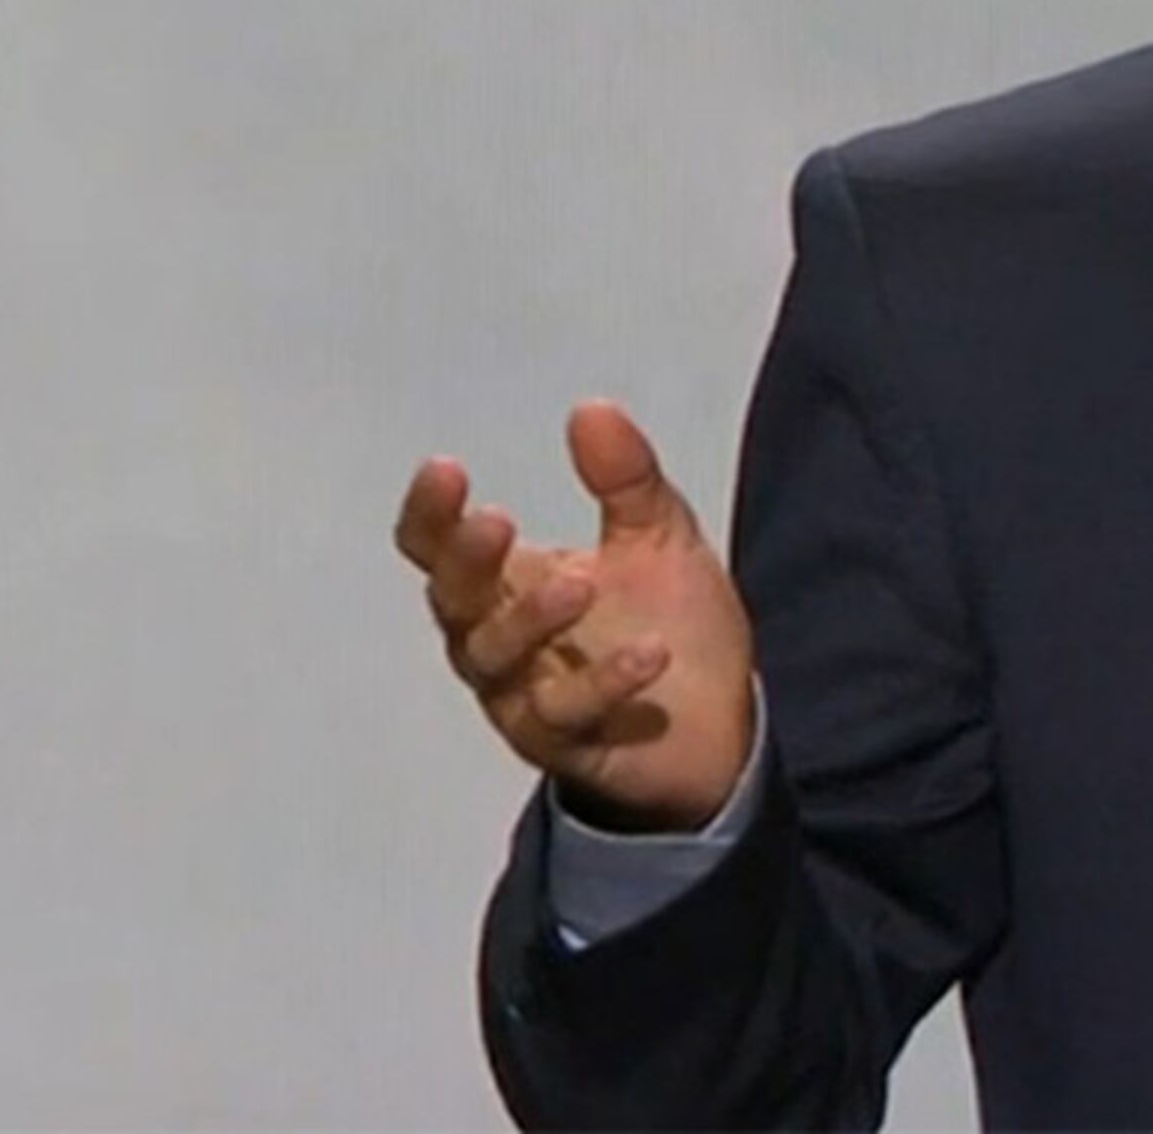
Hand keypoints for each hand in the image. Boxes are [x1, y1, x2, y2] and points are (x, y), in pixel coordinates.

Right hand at [394, 401, 757, 830]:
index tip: (446, 469)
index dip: (431, 514)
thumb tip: (592, 408)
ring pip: (496, 660)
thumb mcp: (658, 536)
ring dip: (531, 619)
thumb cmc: (669, 621)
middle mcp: (499, 641)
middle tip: (495, 522)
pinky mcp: (567, 744)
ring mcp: (525, 696)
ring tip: (581, 584)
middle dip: (466, 562)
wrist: (721, 721)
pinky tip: (649, 654)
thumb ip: (626, 479)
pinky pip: (566, 714)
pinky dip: (604, 681)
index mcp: (507, 583)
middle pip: (453, 602)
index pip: (439, 549)